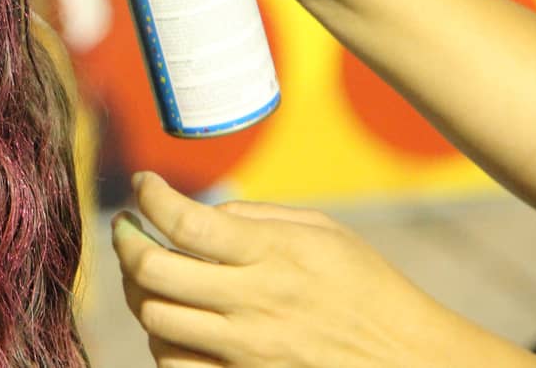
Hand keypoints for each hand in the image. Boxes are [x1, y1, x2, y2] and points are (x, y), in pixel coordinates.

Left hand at [113, 172, 494, 367]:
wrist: (409, 361)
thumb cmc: (365, 287)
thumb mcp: (322, 231)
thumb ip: (252, 218)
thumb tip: (193, 214)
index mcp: (273, 255)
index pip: (183, 222)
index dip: (149, 196)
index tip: (142, 184)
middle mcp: (253, 303)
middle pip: (152, 271)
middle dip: (125, 240)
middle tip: (127, 227)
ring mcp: (245, 351)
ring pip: (153, 318)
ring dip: (138, 288)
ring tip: (146, 271)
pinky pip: (172, 364)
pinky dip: (160, 339)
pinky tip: (171, 318)